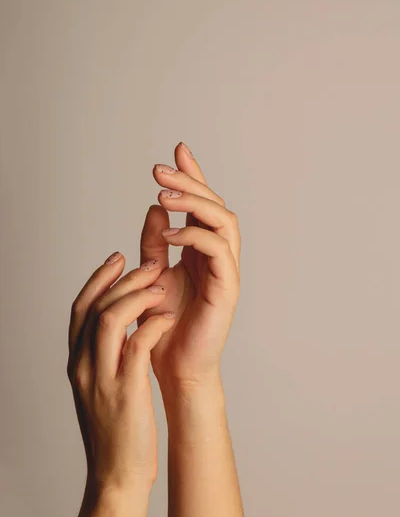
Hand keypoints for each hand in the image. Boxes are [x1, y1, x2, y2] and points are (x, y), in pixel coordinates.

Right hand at [67, 251, 175, 516]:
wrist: (117, 474)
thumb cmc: (116, 428)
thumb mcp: (104, 384)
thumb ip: (107, 353)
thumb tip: (122, 322)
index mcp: (78, 362)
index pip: (80, 308)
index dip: (98, 278)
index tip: (118, 258)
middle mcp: (84, 365)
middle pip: (95, 306)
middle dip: (122, 279)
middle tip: (148, 263)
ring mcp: (101, 378)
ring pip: (110, 318)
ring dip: (137, 295)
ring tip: (160, 286)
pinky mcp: (125, 391)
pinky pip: (137, 345)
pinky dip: (153, 324)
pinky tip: (168, 317)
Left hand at [138, 142, 240, 392]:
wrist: (175, 366)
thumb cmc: (165, 324)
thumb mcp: (152, 273)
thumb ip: (155, 243)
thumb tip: (154, 207)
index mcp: (201, 249)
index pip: (202, 205)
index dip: (193, 176)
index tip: (177, 150)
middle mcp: (218, 255)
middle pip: (215, 205)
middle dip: (190, 182)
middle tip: (160, 169)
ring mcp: (226, 269)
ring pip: (224, 221)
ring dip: (195, 202)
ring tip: (164, 193)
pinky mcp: (228, 286)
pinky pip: (219, 250)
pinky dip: (195, 235)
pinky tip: (168, 232)